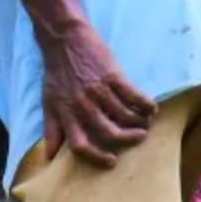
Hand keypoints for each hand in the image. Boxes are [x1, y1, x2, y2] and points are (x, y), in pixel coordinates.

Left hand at [39, 22, 154, 167]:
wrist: (64, 40)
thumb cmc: (57, 73)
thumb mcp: (49, 103)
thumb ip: (52, 130)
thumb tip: (49, 156)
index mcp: (66, 114)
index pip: (80, 144)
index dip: (96, 157)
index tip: (111, 161)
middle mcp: (82, 105)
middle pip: (108, 132)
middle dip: (126, 139)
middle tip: (138, 138)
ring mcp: (98, 90)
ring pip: (124, 115)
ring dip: (139, 122)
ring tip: (146, 123)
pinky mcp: (112, 75)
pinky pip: (133, 95)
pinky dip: (145, 105)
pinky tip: (151, 108)